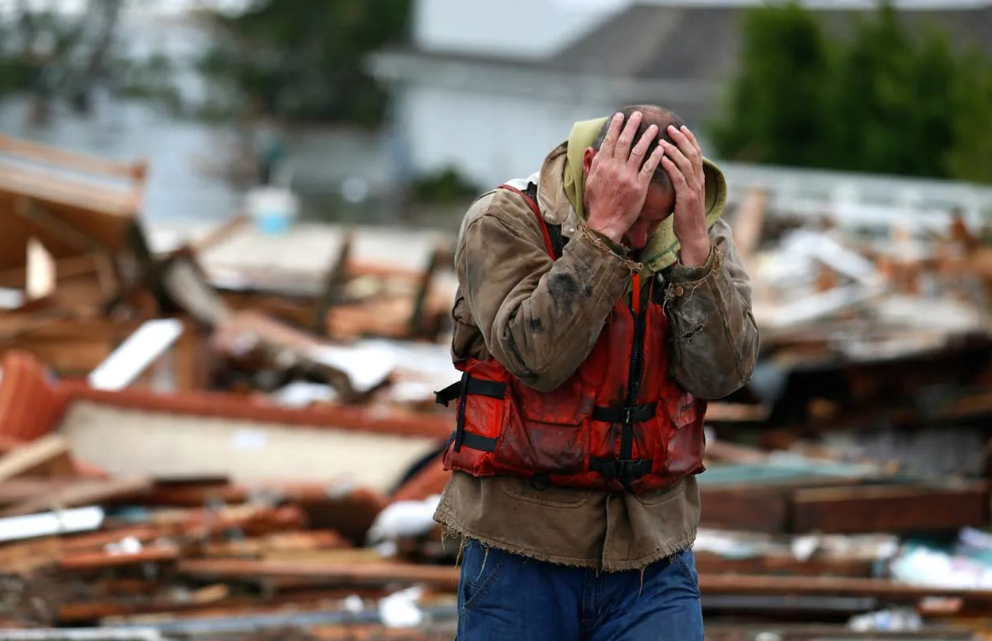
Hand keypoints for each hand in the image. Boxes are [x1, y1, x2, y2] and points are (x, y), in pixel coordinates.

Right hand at [584, 111, 665, 243]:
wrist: (604, 224)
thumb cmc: (596, 205)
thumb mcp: (588, 183)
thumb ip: (591, 165)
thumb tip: (591, 150)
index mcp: (601, 166)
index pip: (609, 141)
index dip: (615, 127)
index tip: (620, 116)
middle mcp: (614, 168)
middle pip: (624, 142)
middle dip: (631, 126)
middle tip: (638, 114)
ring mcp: (627, 177)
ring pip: (638, 151)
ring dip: (646, 137)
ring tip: (654, 127)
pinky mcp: (639, 187)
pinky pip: (649, 168)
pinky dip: (655, 156)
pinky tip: (661, 148)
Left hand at [660, 125, 709, 265]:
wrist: (694, 235)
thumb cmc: (686, 217)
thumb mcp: (686, 195)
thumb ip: (682, 182)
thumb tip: (673, 170)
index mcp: (698, 179)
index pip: (696, 153)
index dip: (689, 139)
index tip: (680, 127)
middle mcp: (698, 180)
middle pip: (692, 153)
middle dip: (682, 139)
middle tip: (670, 127)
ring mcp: (694, 188)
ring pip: (686, 162)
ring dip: (674, 149)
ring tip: (662, 139)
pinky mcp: (687, 197)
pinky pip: (679, 177)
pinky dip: (670, 165)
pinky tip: (661, 158)